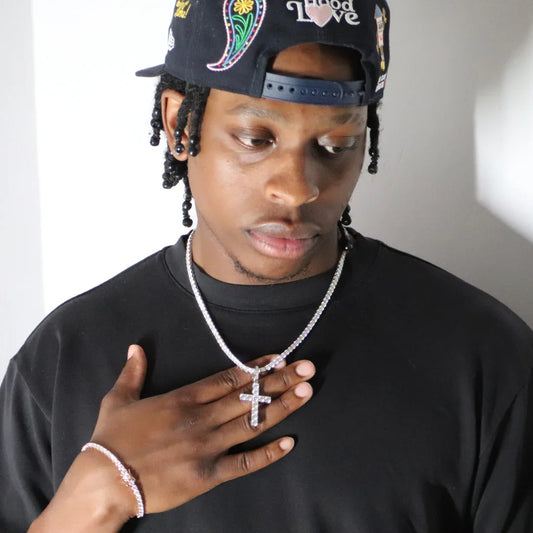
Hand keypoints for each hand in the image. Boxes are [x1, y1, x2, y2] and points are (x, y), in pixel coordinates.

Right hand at [88, 344, 313, 517]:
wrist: (104, 484)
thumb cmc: (111, 440)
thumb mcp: (118, 399)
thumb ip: (133, 372)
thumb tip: (135, 348)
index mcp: (183, 398)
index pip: (228, 378)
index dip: (256, 368)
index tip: (279, 358)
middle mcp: (201, 419)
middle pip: (248, 397)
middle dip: (280, 381)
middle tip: (307, 368)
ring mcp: (207, 448)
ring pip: (252, 425)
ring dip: (281, 408)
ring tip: (306, 393)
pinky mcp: (208, 475)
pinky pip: (244, 464)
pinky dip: (267, 454)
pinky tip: (289, 443)